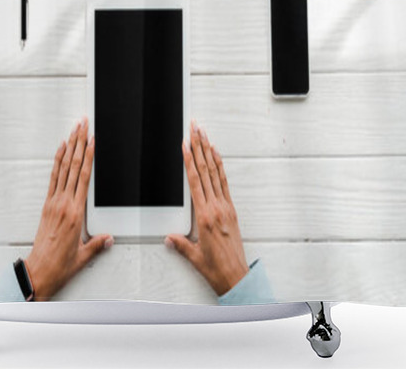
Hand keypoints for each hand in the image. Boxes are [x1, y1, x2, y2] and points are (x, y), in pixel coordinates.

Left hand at [23, 118, 111, 299]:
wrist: (38, 272)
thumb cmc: (60, 264)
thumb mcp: (84, 255)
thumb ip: (98, 243)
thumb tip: (109, 237)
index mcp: (76, 213)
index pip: (84, 176)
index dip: (89, 155)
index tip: (92, 140)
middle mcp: (64, 203)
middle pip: (74, 166)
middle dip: (79, 142)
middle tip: (83, 125)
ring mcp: (53, 202)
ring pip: (63, 168)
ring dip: (69, 147)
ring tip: (74, 131)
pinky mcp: (46, 206)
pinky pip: (53, 178)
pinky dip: (57, 162)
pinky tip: (60, 150)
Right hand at [165, 121, 248, 295]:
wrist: (237, 277)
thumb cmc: (216, 268)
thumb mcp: (193, 256)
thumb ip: (180, 243)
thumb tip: (169, 236)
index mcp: (204, 215)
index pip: (195, 180)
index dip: (189, 160)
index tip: (185, 144)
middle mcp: (216, 207)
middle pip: (205, 170)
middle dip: (199, 146)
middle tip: (195, 128)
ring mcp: (226, 206)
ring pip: (215, 172)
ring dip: (209, 151)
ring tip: (205, 135)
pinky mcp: (232, 210)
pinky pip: (225, 183)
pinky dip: (220, 167)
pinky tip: (217, 156)